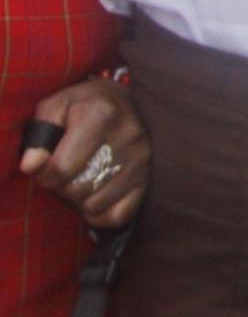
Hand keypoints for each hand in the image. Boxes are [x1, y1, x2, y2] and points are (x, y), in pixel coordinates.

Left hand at [19, 79, 147, 229]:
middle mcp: (129, 136)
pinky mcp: (147, 178)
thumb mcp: (56, 107)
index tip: (44, 165)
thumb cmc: (82, 107)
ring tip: (81, 178)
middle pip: (78, 189)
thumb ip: (39, 136)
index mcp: (103, 114)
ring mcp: (142, 159)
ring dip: (80, 199)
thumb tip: (31, 165)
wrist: (123, 101)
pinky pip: (118, 215)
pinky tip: (95, 194)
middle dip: (62, 186)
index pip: (61, 168)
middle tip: (64, 171)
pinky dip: (101, 213)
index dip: (43, 173)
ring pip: (96, 204)